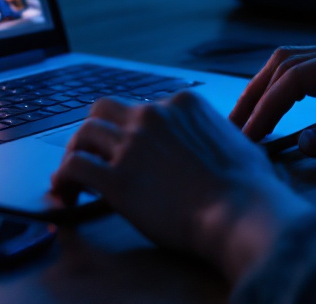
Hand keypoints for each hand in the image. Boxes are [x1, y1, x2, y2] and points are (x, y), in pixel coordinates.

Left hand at [51, 92, 310, 282]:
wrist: (242, 212)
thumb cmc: (251, 187)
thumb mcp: (239, 142)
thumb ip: (216, 135)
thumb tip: (219, 144)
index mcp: (182, 104)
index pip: (141, 107)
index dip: (129, 129)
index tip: (127, 147)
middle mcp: (152, 116)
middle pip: (103, 109)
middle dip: (94, 131)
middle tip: (92, 153)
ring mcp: (132, 145)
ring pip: (84, 134)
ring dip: (74, 153)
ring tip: (72, 176)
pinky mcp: (116, 178)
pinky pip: (75, 168)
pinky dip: (64, 179)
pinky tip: (66, 193)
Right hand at [231, 37, 315, 156]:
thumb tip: (304, 144)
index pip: (294, 78)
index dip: (267, 107)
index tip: (250, 135)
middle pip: (283, 64)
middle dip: (254, 95)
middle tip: (233, 128)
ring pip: (289, 66)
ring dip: (264, 91)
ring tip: (244, 121)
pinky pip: (305, 78)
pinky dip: (282, 94)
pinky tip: (271, 115)